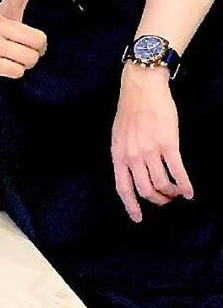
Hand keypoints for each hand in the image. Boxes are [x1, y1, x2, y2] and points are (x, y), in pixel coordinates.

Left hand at [111, 65, 193, 222]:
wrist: (142, 89)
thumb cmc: (130, 111)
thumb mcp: (118, 137)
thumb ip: (124, 155)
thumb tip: (132, 173)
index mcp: (118, 155)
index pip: (123, 188)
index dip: (131, 206)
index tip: (138, 219)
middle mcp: (132, 156)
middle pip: (145, 190)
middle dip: (157, 200)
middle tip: (166, 201)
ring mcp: (150, 151)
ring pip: (162, 184)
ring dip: (172, 193)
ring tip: (178, 194)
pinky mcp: (168, 144)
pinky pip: (177, 171)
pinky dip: (185, 185)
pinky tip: (190, 192)